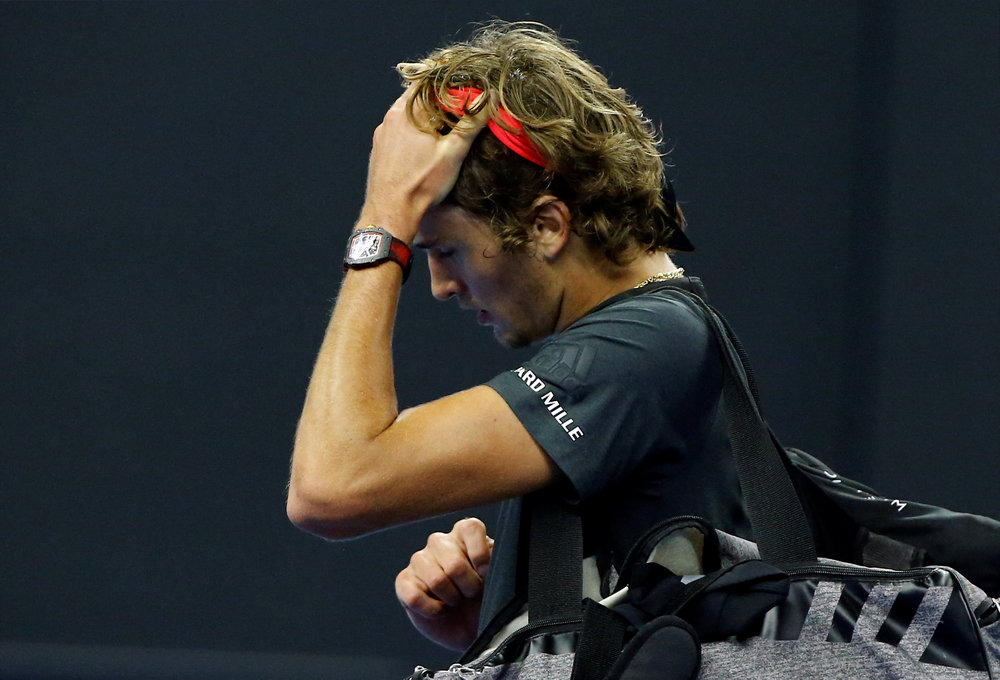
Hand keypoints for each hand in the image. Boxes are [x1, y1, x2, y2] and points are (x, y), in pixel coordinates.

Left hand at [361, 90, 487, 241]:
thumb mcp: (454, 152)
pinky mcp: (379, 150)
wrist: (390, 214)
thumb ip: (472, 122)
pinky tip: (425, 149)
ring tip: (445, 132)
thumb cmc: (421, 184)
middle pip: (418, 98)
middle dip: (440, 103)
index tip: (467, 94)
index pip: (430, 82)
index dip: (451, 85)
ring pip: (408, 115)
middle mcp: (389, 118)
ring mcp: (382, 135)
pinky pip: (398, 132)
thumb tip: (490, 98)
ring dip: (426, 119)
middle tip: (460, 114)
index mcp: (406, 112)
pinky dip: (413, 133)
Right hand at [395, 517, 494, 650]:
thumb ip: (497, 562)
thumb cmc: (486, 597)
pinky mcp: (404, 581)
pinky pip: (414, 597)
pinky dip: (432, 611)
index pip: (471, 528)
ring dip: (451, 599)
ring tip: (455, 601)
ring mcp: (419, 559)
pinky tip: (440, 610)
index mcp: (464, 533)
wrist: (470, 627)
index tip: (486, 574)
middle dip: (469, 588)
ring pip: (436, 580)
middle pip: (455, 564)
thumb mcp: (498, 578)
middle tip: (472, 594)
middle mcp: (440, 541)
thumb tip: (492, 555)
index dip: (481, 555)